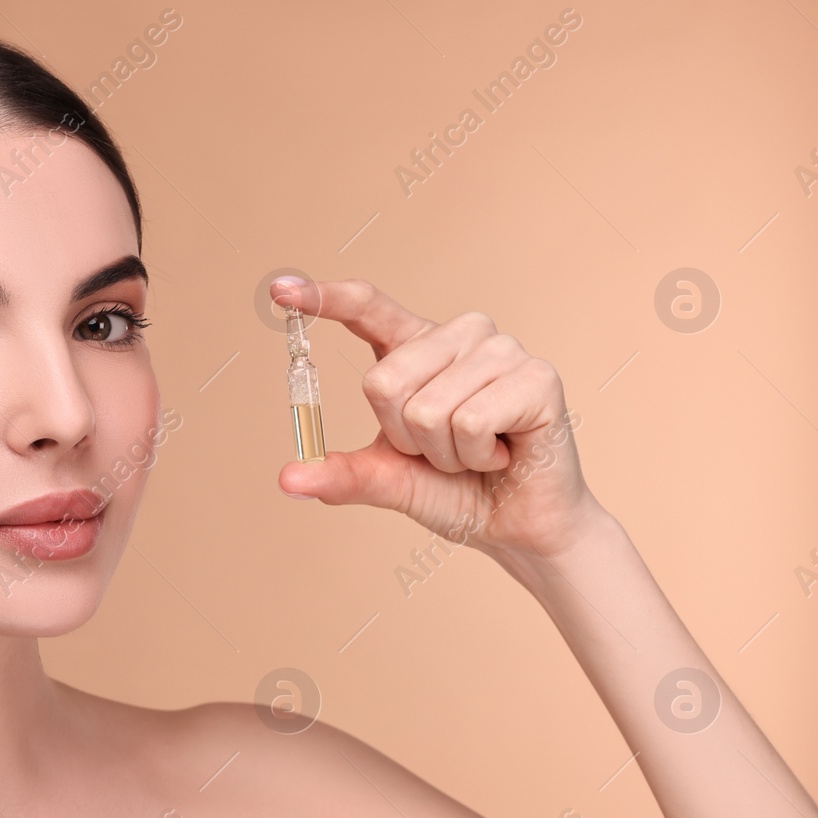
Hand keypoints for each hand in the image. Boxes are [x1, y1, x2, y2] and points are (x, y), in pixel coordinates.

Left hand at [272, 276, 603, 559]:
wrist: (517, 527)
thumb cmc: (455, 492)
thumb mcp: (387, 481)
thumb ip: (342, 474)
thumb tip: (288, 479)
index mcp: (416, 348)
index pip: (368, 307)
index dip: (326, 297)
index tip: (281, 290)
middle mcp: (458, 336)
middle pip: (385, 381)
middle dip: (405, 437)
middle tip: (443, 451)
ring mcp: (500, 350)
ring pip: (428, 407)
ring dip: (444, 452)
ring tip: (476, 452)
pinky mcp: (536, 375)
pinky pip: (470, 420)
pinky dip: (475, 455)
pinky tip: (501, 453)